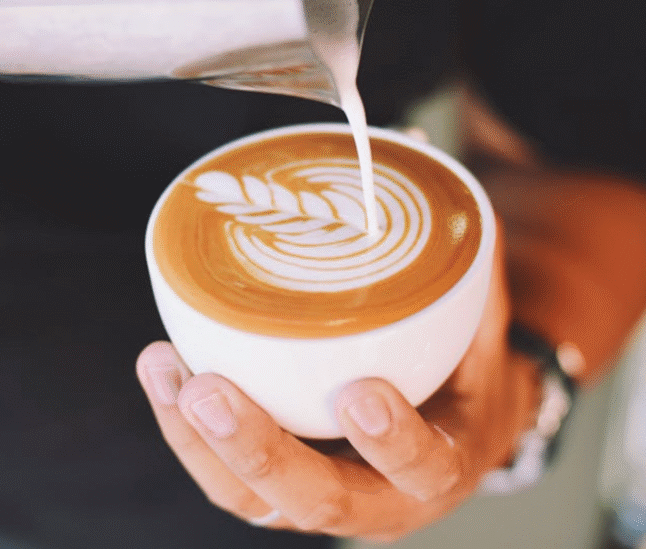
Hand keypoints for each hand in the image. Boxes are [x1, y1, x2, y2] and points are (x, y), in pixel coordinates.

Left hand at [136, 237, 541, 542]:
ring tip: (164, 370)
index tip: (360, 394)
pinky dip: (186, 431)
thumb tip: (415, 143)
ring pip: (254, 500)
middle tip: (210, 392)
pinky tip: (162, 370)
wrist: (457, 422)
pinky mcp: (278, 489)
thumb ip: (457, 252)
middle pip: (318, 502)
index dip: (393, 441)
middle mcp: (382, 500)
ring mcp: (323, 498)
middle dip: (259, 452)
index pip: (425, 466)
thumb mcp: (483, 316)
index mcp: (446, 462)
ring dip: (200, 443)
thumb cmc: (466, 363)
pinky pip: (225, 476)